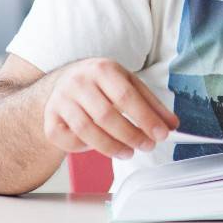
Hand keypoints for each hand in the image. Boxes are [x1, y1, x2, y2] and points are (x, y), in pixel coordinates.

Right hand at [43, 58, 178, 159]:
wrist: (65, 81)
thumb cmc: (103, 84)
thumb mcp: (129, 84)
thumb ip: (151, 104)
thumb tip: (171, 125)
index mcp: (103, 69)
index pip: (126, 96)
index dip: (145, 118)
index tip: (161, 134)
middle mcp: (79, 82)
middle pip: (106, 115)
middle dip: (131, 135)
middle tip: (147, 146)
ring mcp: (61, 101)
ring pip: (87, 130)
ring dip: (111, 147)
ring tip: (129, 152)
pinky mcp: (50, 119)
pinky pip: (68, 140)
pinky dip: (85, 148)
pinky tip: (100, 147)